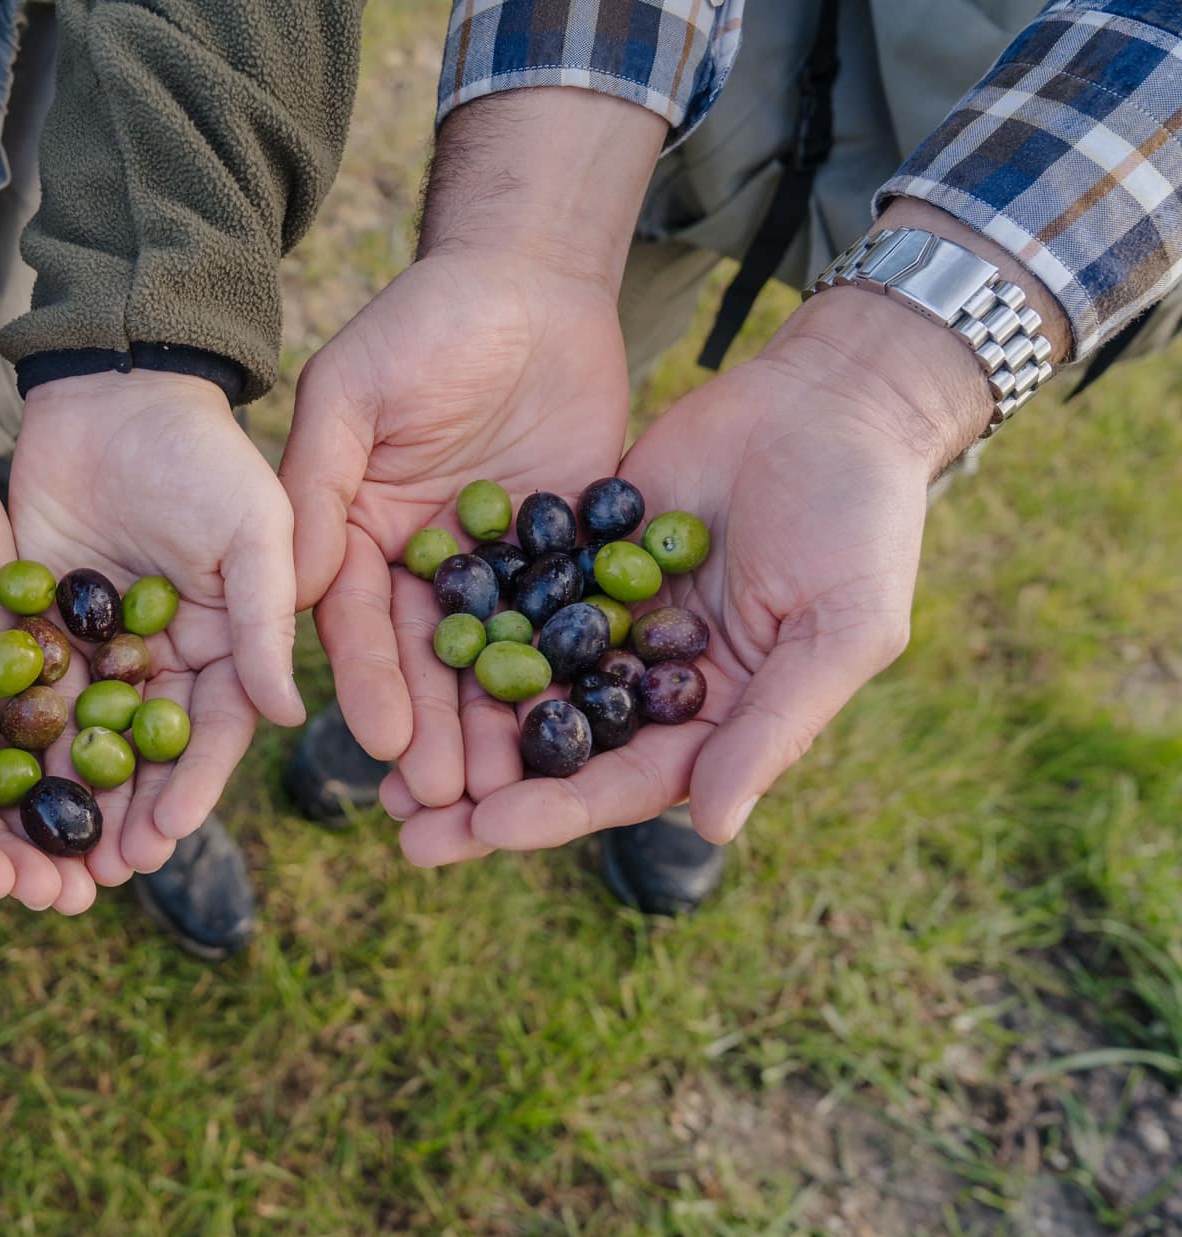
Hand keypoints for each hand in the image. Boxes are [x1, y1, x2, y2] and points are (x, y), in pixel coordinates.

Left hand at [8, 370, 306, 882]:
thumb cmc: (202, 454)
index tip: (161, 844)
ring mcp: (93, 649)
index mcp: (222, 647)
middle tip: (95, 878)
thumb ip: (262, 620)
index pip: (209, 737)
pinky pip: (18, 695)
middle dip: (120, 819)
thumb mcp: (252, 531)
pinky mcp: (33, 626)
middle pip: (140, 759)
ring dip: (60, 803)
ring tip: (38, 860)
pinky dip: (4, 744)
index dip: (187, 793)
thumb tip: (286, 717)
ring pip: (77, 741)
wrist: (111, 389)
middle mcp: (160, 661)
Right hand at [282, 251, 630, 807]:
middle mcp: (420, 569)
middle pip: (426, 667)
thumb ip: (317, 484)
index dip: (370, 686)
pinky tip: (587, 731)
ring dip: (500, 729)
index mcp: (355, 538)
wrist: (533, 279)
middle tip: (449, 801)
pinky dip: (574, 680)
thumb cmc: (424, 323)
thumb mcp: (353, 393)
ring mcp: (496, 571)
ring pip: (497, 664)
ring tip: (513, 794)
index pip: (357, 627)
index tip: (381, 745)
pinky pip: (568, 628)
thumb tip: (294, 589)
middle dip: (436, 734)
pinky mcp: (567, 560)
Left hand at [391, 285, 992, 861]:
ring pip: (518, 687)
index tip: (485, 832)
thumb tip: (718, 828)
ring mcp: (606, 622)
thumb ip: (773, 727)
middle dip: (482, 796)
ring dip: (454, 728)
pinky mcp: (573, 560)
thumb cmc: (861, 520)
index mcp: (713, 721)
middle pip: (555, 754)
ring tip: (380, 769)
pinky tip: (396, 653)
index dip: (556, 812)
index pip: (624, 783)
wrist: (832, 399)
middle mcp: (648, 685)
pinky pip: (508, 602)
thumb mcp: (839, 629)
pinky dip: (459, 632)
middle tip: (404, 829)